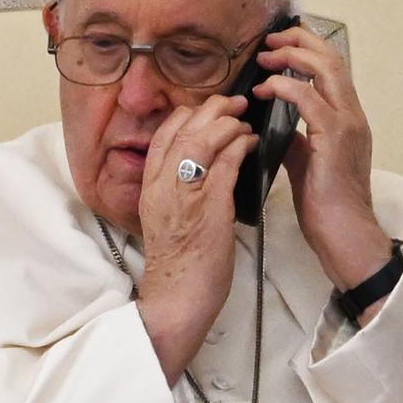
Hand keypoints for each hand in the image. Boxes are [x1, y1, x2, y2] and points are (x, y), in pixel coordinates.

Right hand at [136, 94, 256, 384]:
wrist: (177, 297)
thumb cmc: (178, 262)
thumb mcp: (166, 217)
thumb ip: (176, 190)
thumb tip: (198, 169)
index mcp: (150, 185)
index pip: (163, 134)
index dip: (187, 115)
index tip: (208, 111)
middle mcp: (163, 183)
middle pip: (184, 127)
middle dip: (212, 109)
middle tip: (234, 105)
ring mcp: (185, 193)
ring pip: (204, 138)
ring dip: (228, 123)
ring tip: (245, 121)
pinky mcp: (209, 206)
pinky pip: (226, 163)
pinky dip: (240, 146)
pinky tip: (251, 143)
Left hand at [251, 26, 390, 300]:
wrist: (344, 234)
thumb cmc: (325, 203)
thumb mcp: (305, 161)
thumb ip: (294, 136)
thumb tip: (272, 120)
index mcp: (347, 118)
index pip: (332, 67)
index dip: (306, 47)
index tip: (276, 44)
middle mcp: (353, 115)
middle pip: (331, 58)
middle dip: (298, 41)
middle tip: (268, 40)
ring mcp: (347, 124)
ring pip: (325, 70)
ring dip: (291, 57)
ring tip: (264, 58)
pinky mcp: (335, 139)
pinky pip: (309, 99)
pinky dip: (285, 86)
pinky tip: (265, 88)